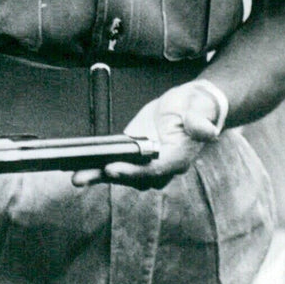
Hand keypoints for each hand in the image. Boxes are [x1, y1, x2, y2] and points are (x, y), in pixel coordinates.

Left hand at [71, 80, 222, 190]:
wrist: (191, 106)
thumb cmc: (197, 106)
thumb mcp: (200, 108)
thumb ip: (199, 121)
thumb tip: (206, 130)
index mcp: (178, 157)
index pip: (154, 169)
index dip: (132, 170)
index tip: (112, 167)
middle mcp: (162, 167)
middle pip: (134, 177)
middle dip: (110, 177)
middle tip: (85, 175)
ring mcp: (147, 164)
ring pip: (122, 175)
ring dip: (99, 176)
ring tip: (78, 177)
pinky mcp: (135, 156)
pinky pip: (116, 164)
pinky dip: (98, 169)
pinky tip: (81, 169)